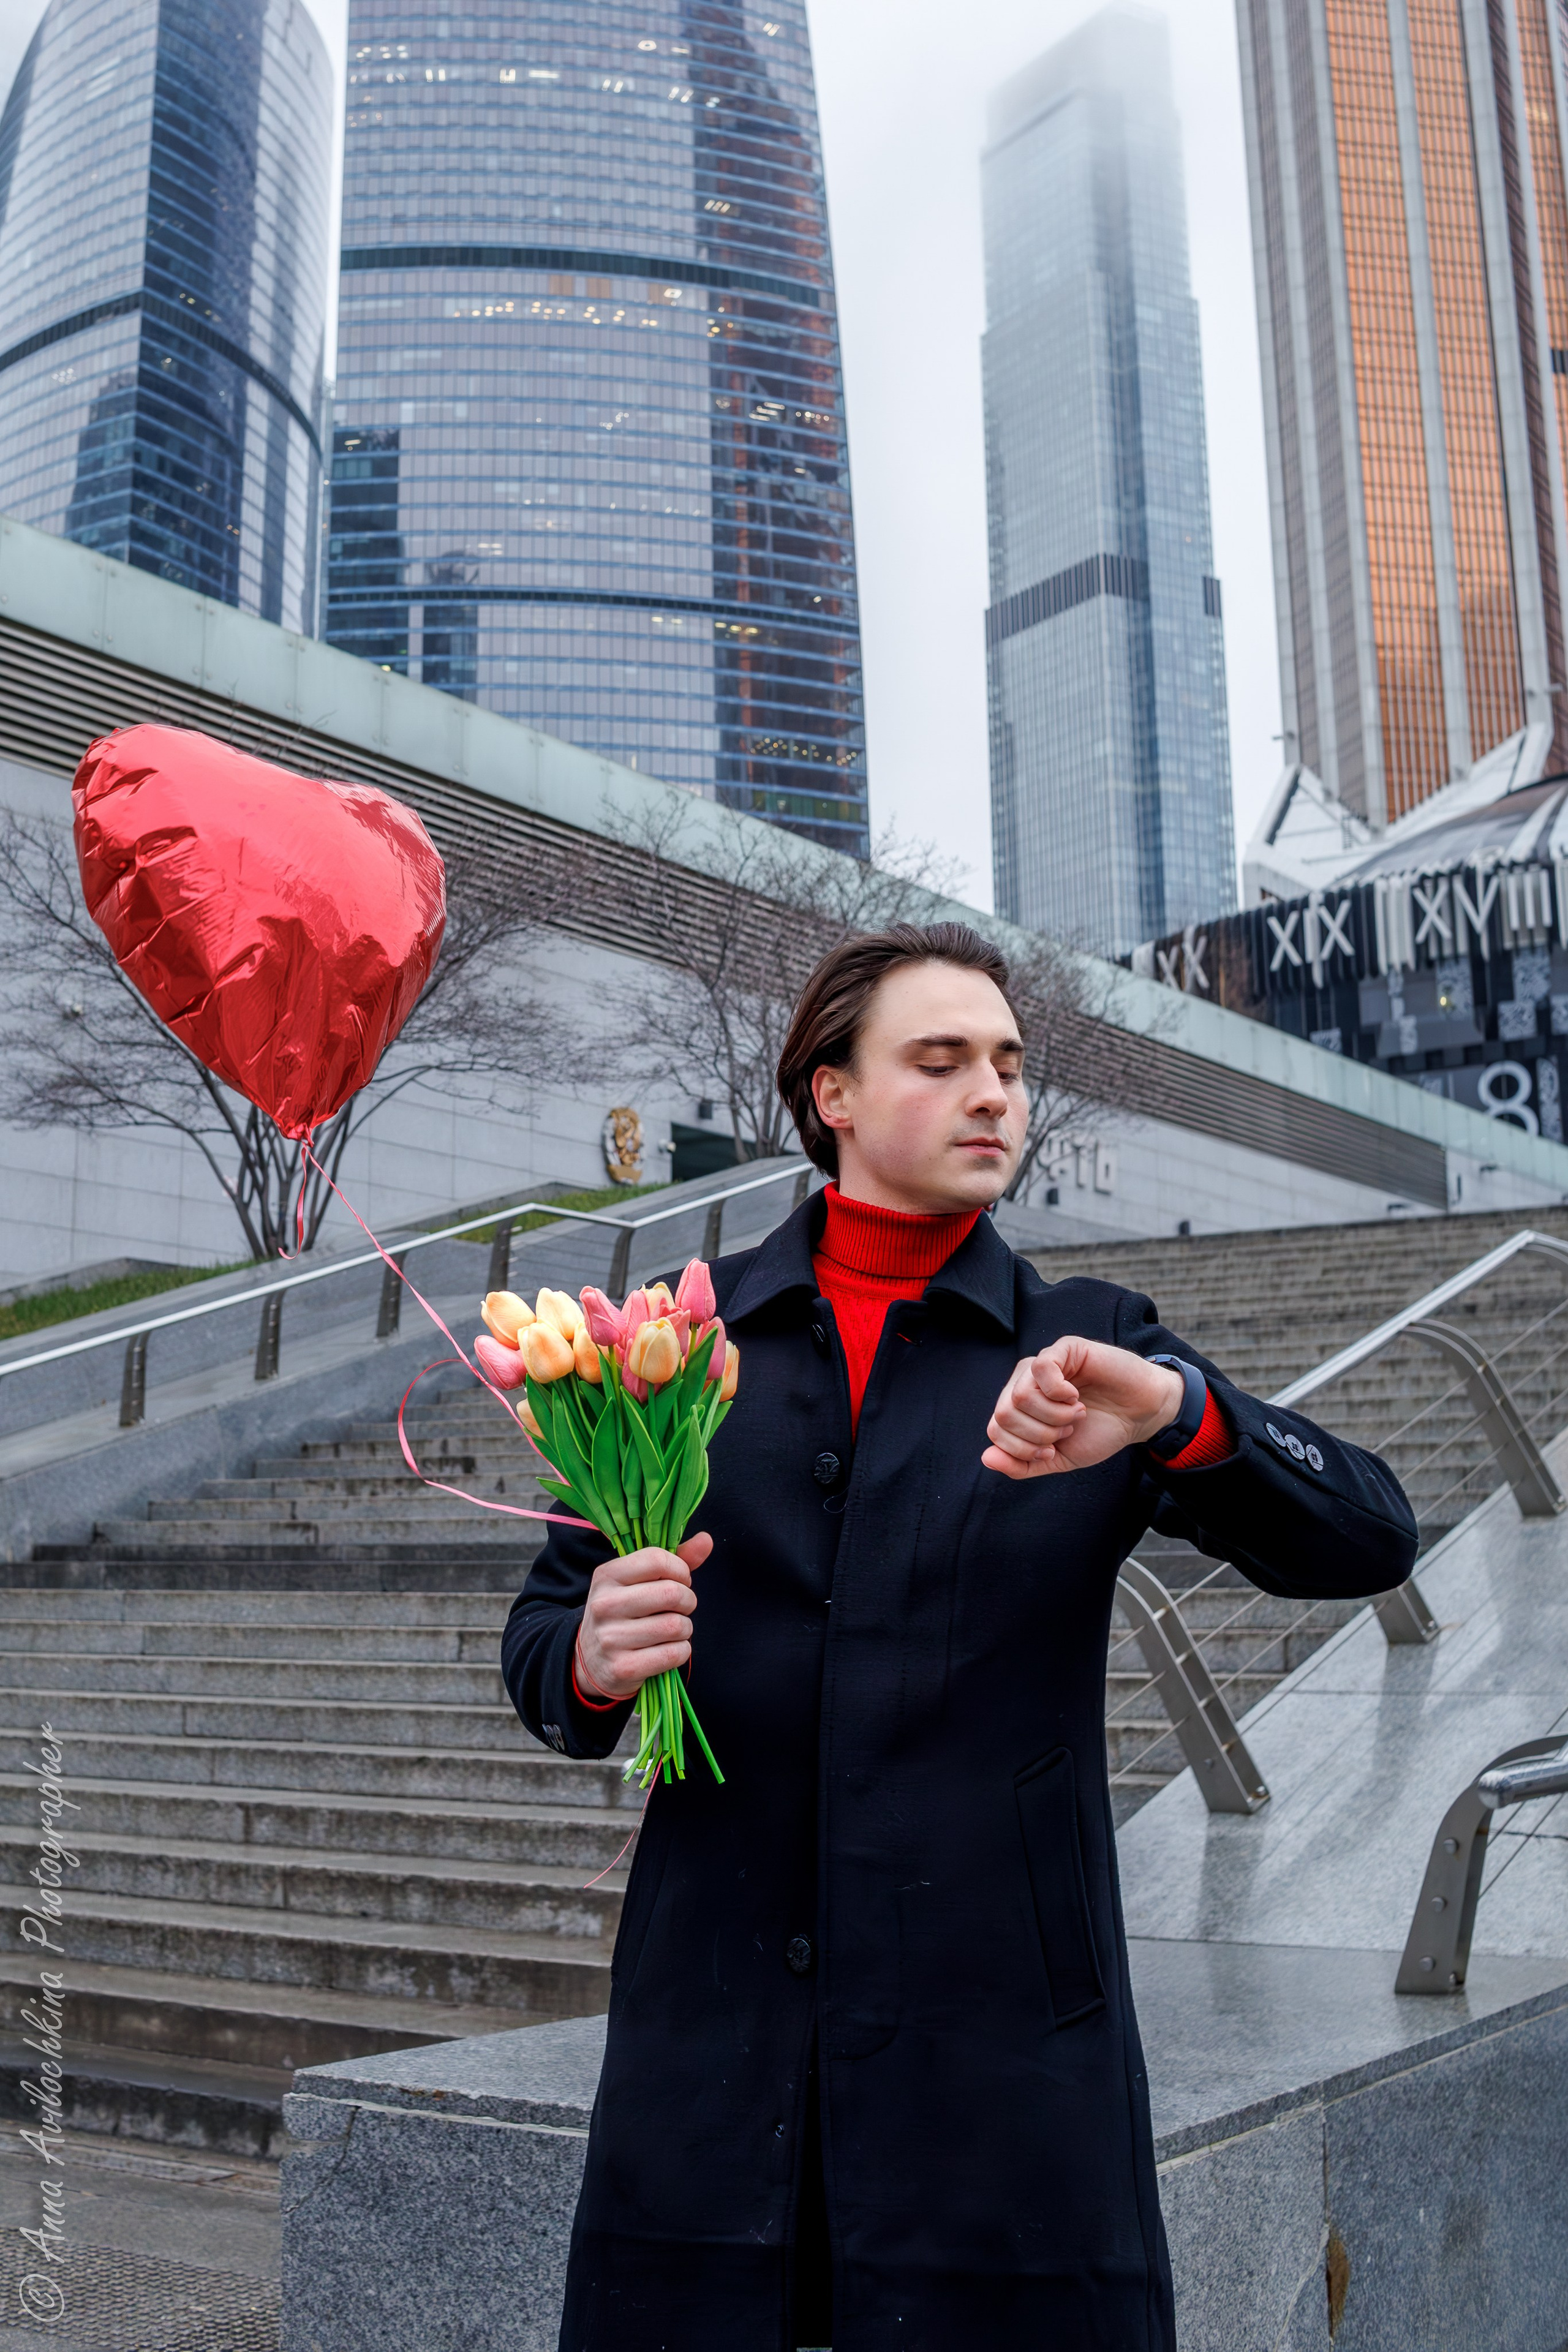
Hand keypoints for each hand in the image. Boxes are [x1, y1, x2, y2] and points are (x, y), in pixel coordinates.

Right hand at [575, 1533, 712, 1698]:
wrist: (590, 1660)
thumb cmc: (624, 1613)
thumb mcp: (637, 1581)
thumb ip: (674, 1560)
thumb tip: (707, 1540)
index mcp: (607, 1576)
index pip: (657, 1560)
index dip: (680, 1570)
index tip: (680, 1581)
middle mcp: (604, 1605)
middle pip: (671, 1593)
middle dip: (687, 1601)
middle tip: (681, 1607)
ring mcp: (611, 1638)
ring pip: (676, 1625)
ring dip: (685, 1628)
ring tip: (673, 1629)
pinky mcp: (623, 1667)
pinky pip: (674, 1654)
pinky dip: (681, 1651)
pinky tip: (668, 1648)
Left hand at [983, 1338, 1184, 1479]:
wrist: (1139, 1416)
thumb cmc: (1100, 1431)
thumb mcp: (1058, 1459)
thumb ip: (1021, 1464)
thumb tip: (986, 1458)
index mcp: (1018, 1407)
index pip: (995, 1430)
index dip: (1024, 1449)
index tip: (1052, 1449)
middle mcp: (1024, 1381)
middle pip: (1003, 1414)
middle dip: (1039, 1434)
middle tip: (1067, 1428)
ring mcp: (1042, 1363)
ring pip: (1020, 1395)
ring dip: (1054, 1416)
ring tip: (1076, 1413)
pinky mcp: (1063, 1349)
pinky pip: (1041, 1370)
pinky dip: (1060, 1393)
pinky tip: (1076, 1396)